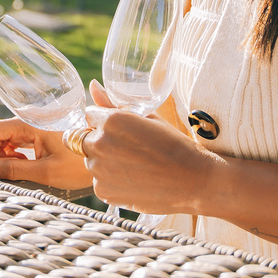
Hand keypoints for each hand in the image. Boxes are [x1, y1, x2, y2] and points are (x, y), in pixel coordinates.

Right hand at [0, 116, 95, 192]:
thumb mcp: (45, 171)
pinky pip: (17, 142)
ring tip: (12, 174)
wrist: (108, 156)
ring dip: (0, 157)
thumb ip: (12, 169)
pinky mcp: (41, 134)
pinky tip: (23, 169)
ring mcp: (34, 126)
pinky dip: (12, 156)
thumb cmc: (80, 163)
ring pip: (4, 139)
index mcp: (28, 124)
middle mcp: (29, 120)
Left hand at [81, 81, 219, 214]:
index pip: (89, 115)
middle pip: (85, 139)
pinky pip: (99, 181)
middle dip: (101, 141)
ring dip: (104, 161)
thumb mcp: (146, 117)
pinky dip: (111, 180)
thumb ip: (112, 103)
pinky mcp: (103, 192)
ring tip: (135, 166)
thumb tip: (92, 85)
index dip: (105, 121)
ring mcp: (99, 171)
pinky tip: (134, 180)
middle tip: (130, 150)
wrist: (192, 181)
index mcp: (110, 121)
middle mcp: (99, 145)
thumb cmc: (173, 145)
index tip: (122, 130)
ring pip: (92, 161)